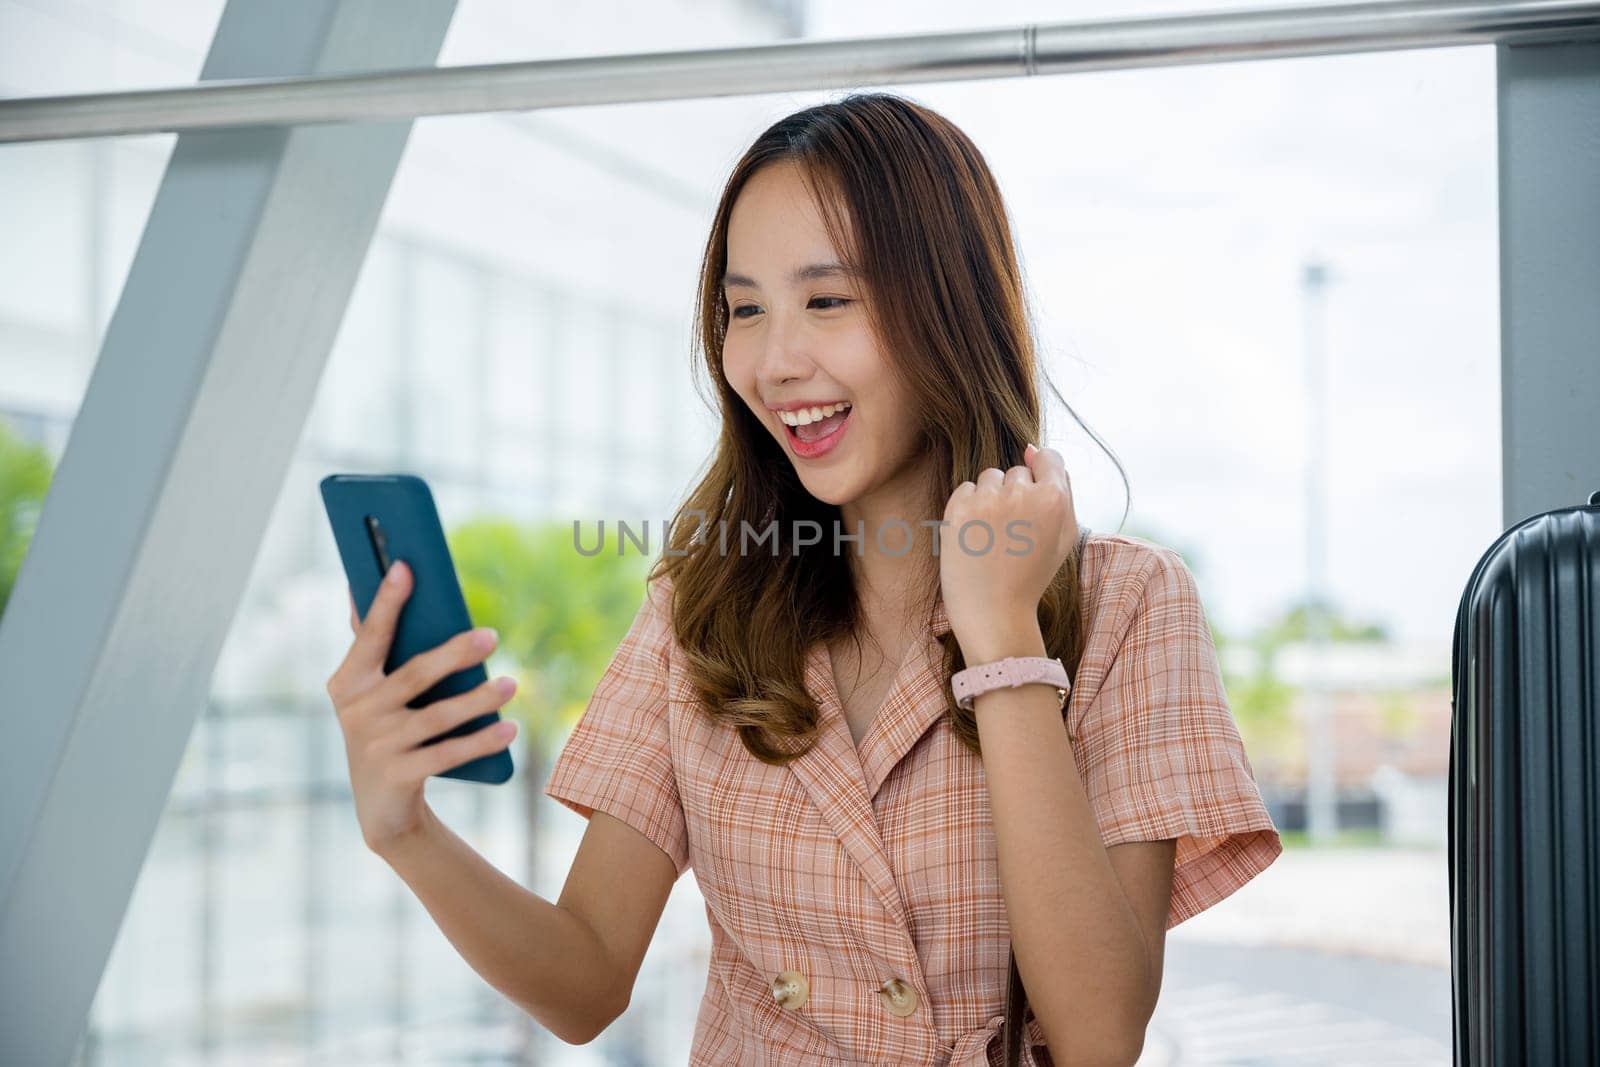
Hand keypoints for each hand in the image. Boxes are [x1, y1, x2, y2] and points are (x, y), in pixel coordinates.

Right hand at [326, 560, 517, 854]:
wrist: (381, 807)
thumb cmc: (385, 731)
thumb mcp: (371, 693)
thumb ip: (372, 646)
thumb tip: (364, 586)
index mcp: (347, 682)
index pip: (371, 636)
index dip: (387, 601)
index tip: (406, 567)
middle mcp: (357, 712)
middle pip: (415, 675)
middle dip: (455, 653)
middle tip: (492, 635)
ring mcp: (377, 746)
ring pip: (438, 716)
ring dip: (480, 699)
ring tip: (512, 684)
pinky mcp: (400, 775)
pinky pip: (449, 753)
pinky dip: (482, 740)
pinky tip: (508, 727)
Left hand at [938, 443, 1078, 658]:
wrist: (994, 612)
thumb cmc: (1031, 576)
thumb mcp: (1064, 536)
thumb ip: (1061, 488)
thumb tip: (1033, 449)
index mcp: (1054, 499)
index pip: (1049, 458)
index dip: (1041, 477)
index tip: (1032, 499)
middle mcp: (1021, 493)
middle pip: (1017, 472)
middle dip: (1016, 495)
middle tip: (1013, 535)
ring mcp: (987, 499)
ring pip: (990, 477)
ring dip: (991, 498)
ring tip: (993, 536)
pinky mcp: (958, 508)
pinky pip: (965, 489)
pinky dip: (968, 508)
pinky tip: (975, 536)